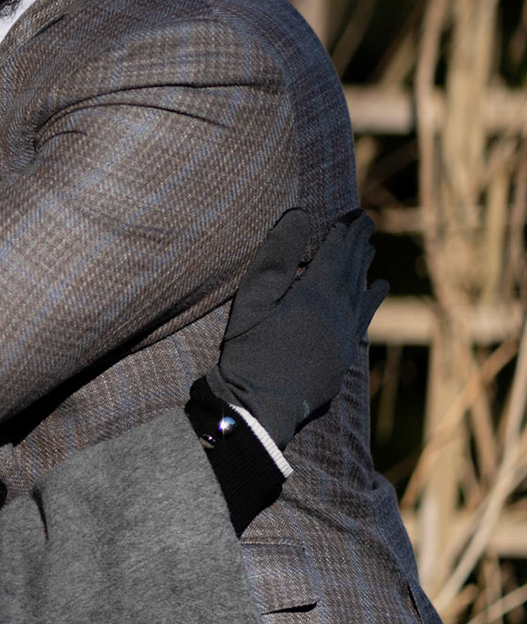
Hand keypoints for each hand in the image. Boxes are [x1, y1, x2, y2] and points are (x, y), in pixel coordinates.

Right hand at [210, 208, 386, 444]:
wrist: (258, 408)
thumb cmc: (249, 351)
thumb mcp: (252, 299)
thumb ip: (277, 257)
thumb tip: (300, 216)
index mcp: (317, 296)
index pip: (338, 254)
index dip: (347, 233)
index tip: (357, 215)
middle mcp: (339, 315)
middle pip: (353, 273)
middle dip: (360, 247)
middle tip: (367, 226)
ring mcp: (344, 340)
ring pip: (361, 297)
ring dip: (366, 272)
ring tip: (371, 254)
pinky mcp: (341, 360)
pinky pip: (363, 323)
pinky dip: (371, 303)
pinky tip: (374, 295)